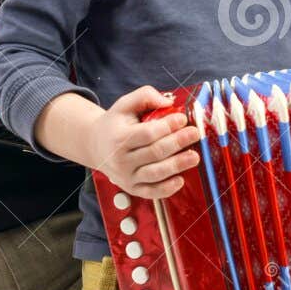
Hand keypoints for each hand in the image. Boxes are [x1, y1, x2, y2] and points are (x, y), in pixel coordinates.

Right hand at [87, 85, 200, 199]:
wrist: (96, 146)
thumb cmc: (115, 124)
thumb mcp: (125, 104)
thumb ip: (145, 96)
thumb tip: (168, 103)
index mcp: (119, 138)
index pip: (147, 133)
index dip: (168, 126)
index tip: (182, 119)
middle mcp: (121, 160)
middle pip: (155, 153)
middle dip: (178, 143)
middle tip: (194, 134)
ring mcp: (126, 176)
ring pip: (155, 173)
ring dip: (178, 165)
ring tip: (194, 156)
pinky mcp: (132, 188)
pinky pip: (151, 192)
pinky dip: (167, 189)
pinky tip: (180, 180)